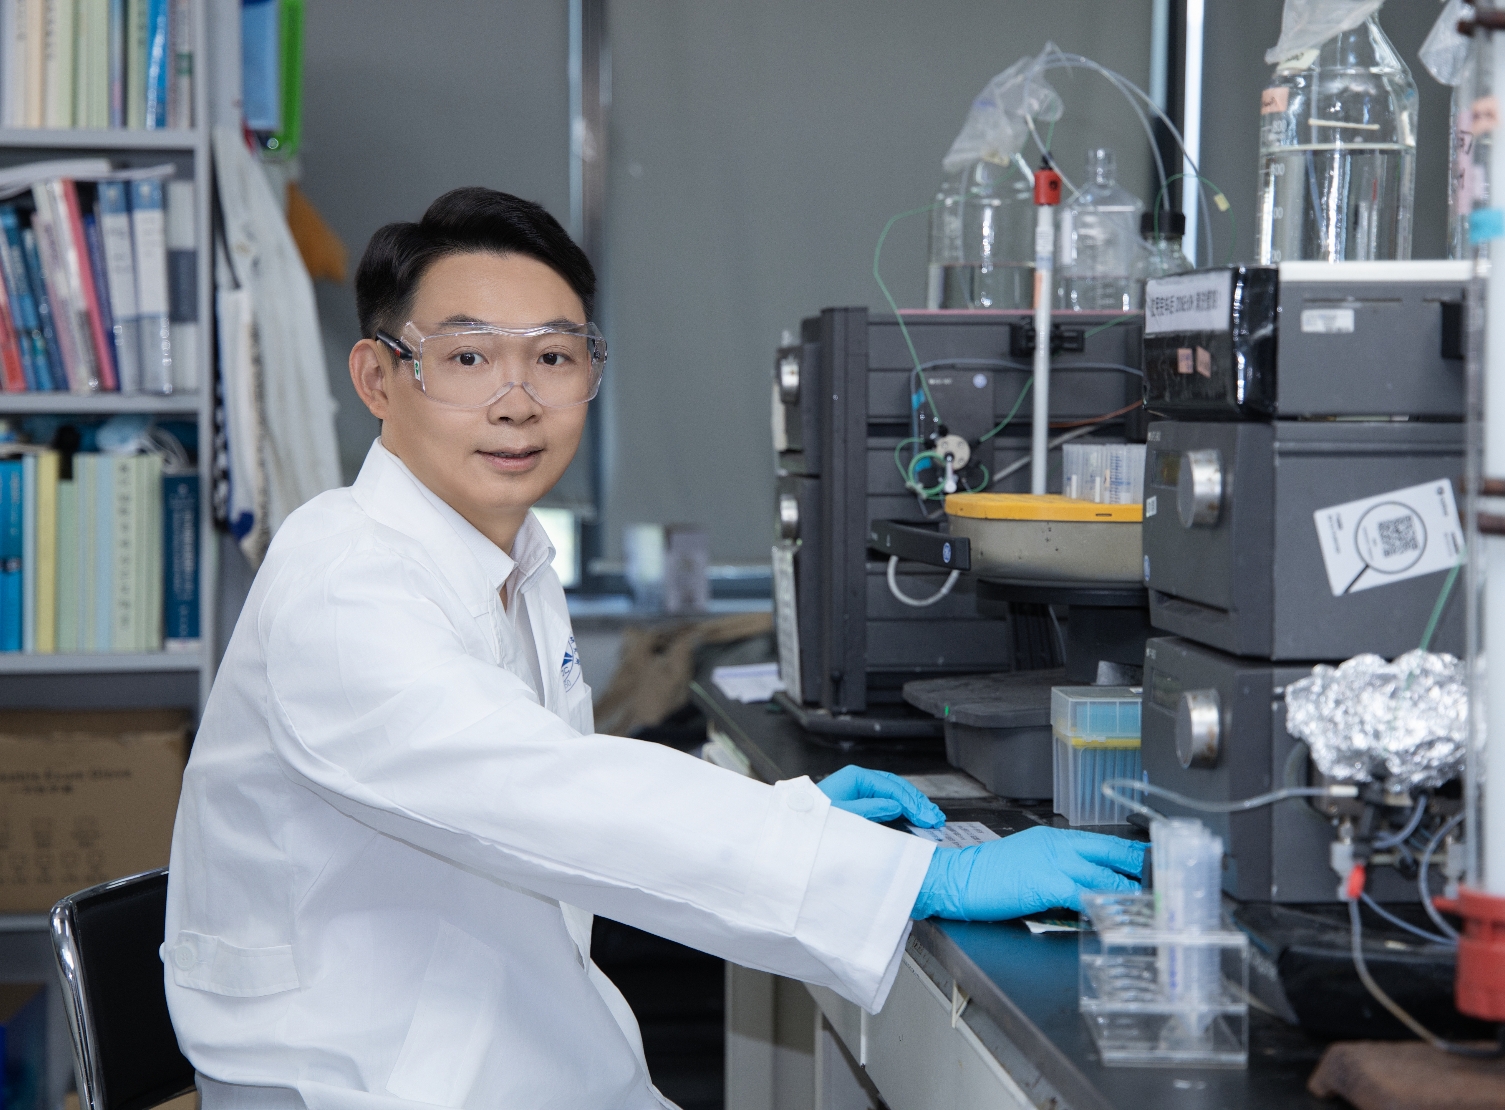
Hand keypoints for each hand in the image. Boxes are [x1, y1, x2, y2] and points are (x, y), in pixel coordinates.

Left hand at [815, 765, 944, 827]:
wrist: (797, 831)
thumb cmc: (815, 821)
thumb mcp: (844, 815)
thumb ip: (871, 809)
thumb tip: (895, 806)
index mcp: (856, 778)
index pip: (892, 788)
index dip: (912, 803)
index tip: (926, 816)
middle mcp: (861, 781)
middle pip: (897, 788)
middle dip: (917, 802)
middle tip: (934, 817)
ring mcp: (862, 791)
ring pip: (895, 795)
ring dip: (913, 807)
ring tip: (930, 818)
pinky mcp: (861, 804)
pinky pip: (887, 805)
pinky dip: (903, 812)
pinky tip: (914, 819)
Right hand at [912, 826, 1144, 919]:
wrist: (956, 878)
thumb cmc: (987, 877)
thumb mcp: (1028, 865)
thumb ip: (1057, 872)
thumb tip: (1085, 888)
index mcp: (1054, 839)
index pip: (1104, 842)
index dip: (1134, 852)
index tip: (1156, 860)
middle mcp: (1058, 845)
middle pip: (1112, 852)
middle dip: (1143, 866)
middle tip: (1171, 877)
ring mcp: (1053, 862)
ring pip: (1104, 873)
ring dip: (1131, 889)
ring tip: (1155, 902)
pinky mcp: (1045, 883)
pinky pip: (1084, 894)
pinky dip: (1104, 904)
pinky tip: (1119, 914)